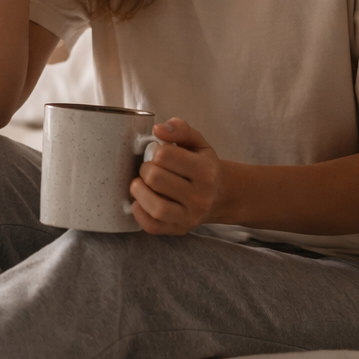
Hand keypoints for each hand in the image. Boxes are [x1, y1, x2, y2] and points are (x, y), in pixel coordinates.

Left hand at [129, 118, 221, 234]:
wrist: (219, 195)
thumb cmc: (202, 165)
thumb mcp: (197, 142)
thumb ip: (179, 129)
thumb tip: (158, 129)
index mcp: (205, 170)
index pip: (165, 155)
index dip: (154, 151)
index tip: (158, 154)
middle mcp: (200, 196)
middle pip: (156, 179)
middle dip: (145, 170)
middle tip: (149, 169)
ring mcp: (190, 216)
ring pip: (156, 207)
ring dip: (139, 192)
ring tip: (140, 185)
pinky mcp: (179, 229)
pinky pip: (152, 226)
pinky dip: (139, 213)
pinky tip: (141, 201)